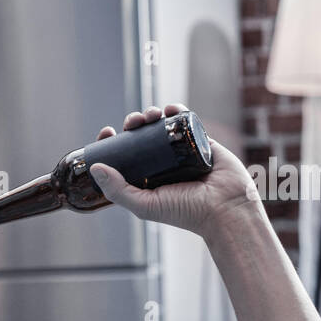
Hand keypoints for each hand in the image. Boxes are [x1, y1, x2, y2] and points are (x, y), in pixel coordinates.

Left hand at [89, 103, 262, 235]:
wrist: (225, 207)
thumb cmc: (185, 212)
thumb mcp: (144, 205)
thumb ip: (118, 190)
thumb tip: (95, 167)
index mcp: (146, 180)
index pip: (124, 157)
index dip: (113, 143)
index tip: (107, 132)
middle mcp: (162, 165)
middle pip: (140, 137)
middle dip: (133, 124)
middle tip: (132, 122)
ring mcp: (181, 152)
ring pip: (161, 127)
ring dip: (151, 115)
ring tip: (150, 115)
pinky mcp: (201, 142)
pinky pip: (186, 121)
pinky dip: (176, 110)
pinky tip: (169, 108)